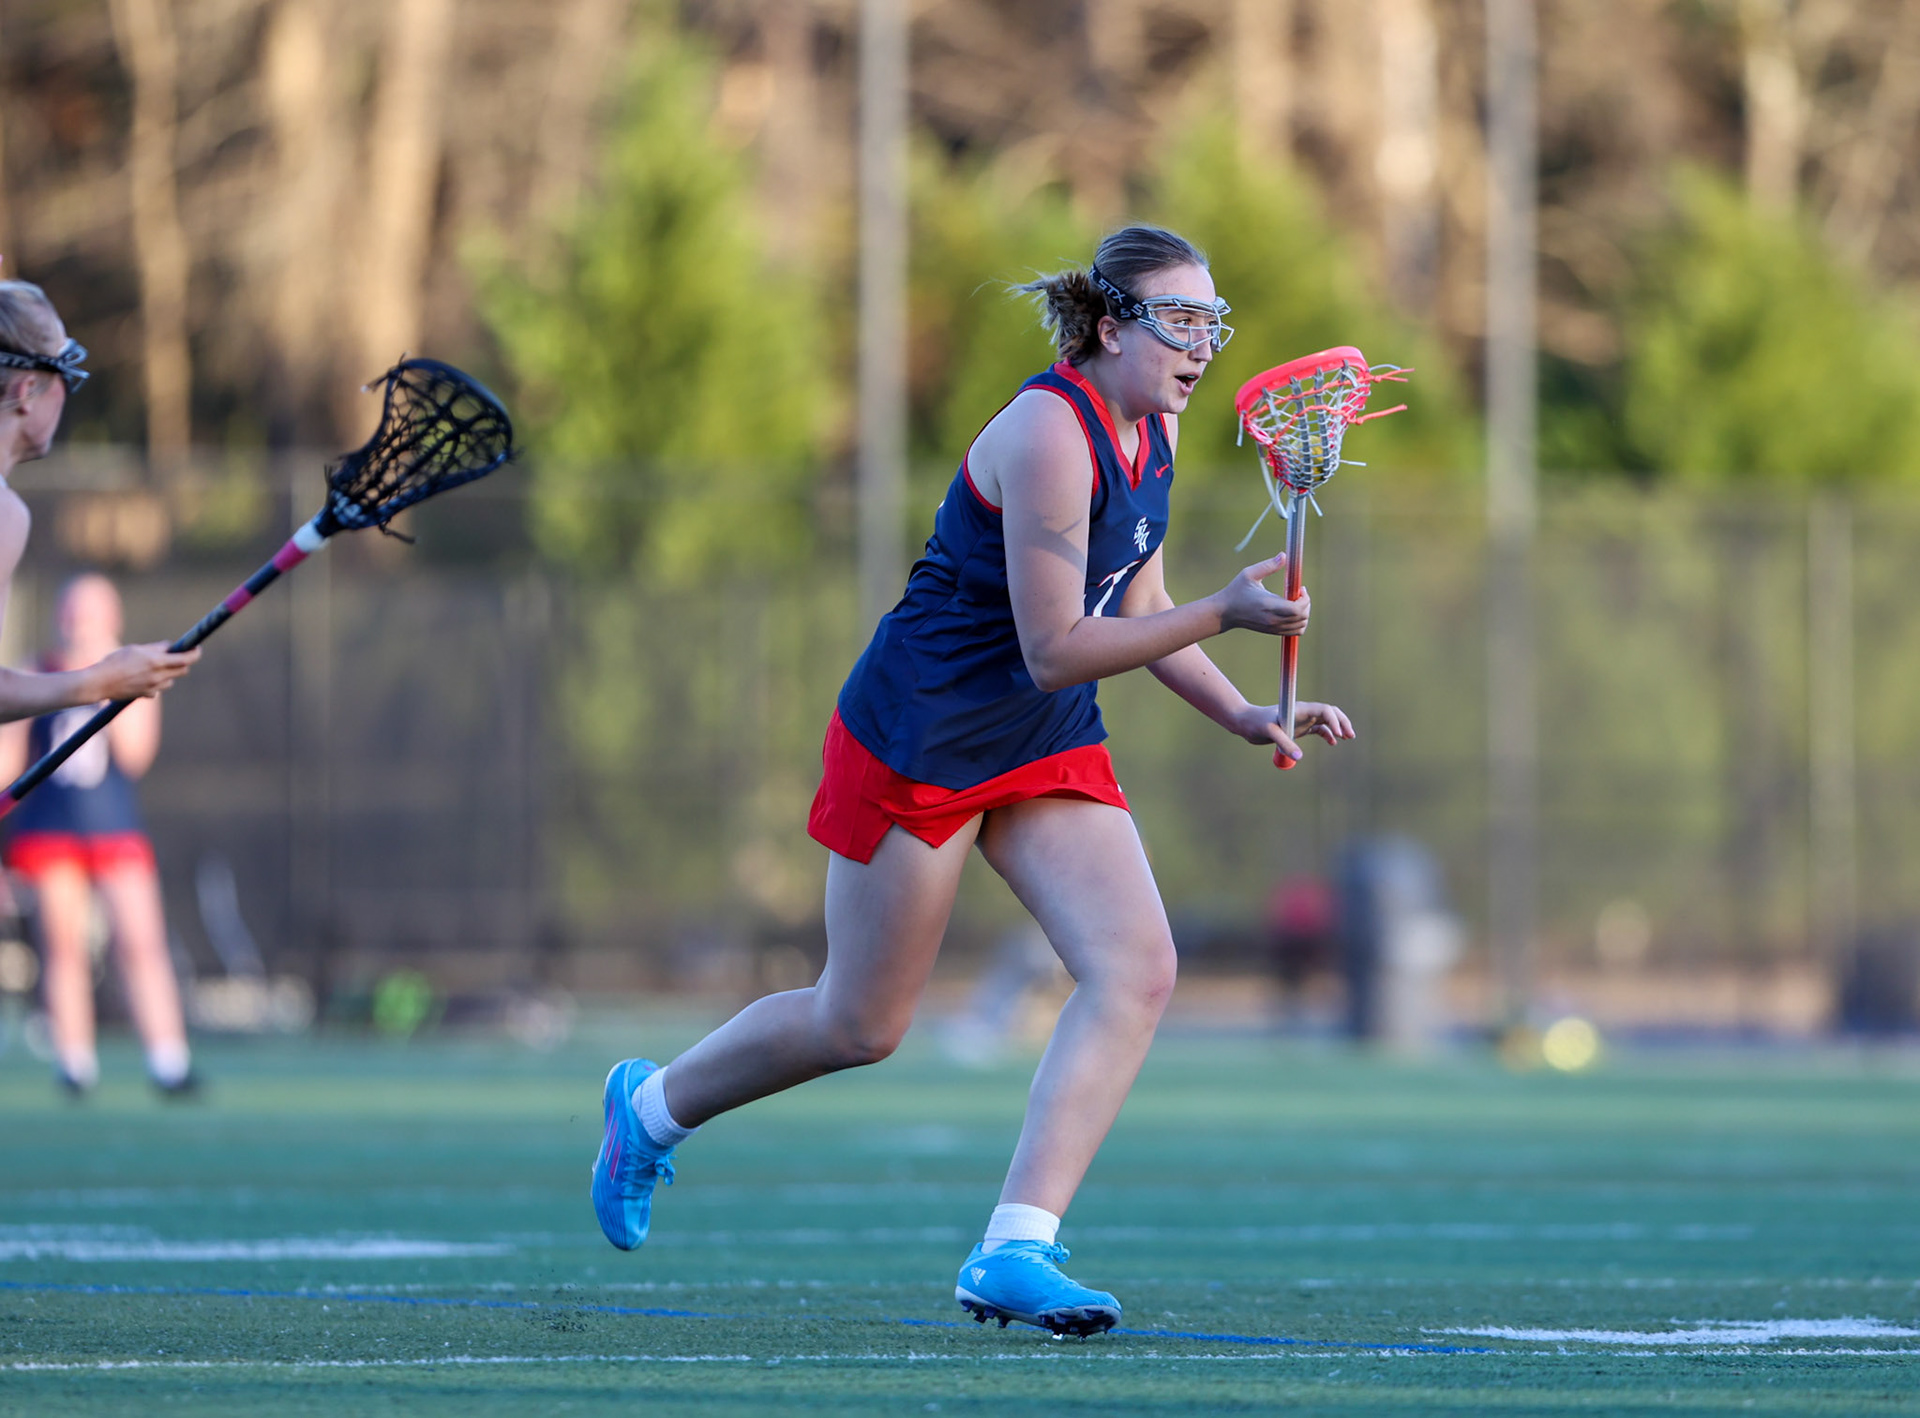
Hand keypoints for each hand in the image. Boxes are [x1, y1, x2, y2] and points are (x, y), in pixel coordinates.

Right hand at [85, 643, 199, 701]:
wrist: (99, 682)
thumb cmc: (115, 661)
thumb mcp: (136, 649)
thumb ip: (156, 648)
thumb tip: (171, 647)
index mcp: (156, 661)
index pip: (185, 659)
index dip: (195, 654)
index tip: (197, 649)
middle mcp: (158, 676)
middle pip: (182, 671)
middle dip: (182, 663)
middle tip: (175, 657)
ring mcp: (154, 687)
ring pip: (170, 680)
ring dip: (167, 674)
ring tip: (150, 668)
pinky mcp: (147, 695)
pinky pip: (158, 688)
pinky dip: (155, 683)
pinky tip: (140, 679)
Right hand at [1213, 552, 1309, 636]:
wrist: (1224, 613)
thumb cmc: (1236, 591)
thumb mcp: (1249, 574)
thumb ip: (1268, 565)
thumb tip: (1284, 556)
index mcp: (1268, 605)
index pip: (1297, 609)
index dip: (1305, 599)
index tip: (1300, 588)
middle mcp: (1272, 619)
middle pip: (1302, 617)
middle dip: (1306, 604)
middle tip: (1299, 593)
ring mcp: (1273, 628)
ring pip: (1301, 626)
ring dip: (1304, 614)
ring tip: (1296, 602)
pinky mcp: (1272, 632)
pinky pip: (1294, 631)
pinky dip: (1299, 622)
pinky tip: (1291, 610)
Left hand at [1229, 699, 1355, 761]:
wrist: (1246, 723)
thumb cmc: (1256, 723)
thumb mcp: (1269, 732)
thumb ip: (1284, 742)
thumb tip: (1299, 757)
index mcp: (1299, 708)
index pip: (1324, 710)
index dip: (1334, 720)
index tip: (1337, 734)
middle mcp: (1304, 712)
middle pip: (1330, 713)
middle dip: (1342, 722)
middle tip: (1350, 735)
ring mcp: (1303, 720)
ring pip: (1326, 721)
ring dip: (1338, 728)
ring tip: (1347, 737)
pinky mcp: (1300, 728)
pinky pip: (1318, 730)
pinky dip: (1327, 735)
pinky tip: (1333, 743)